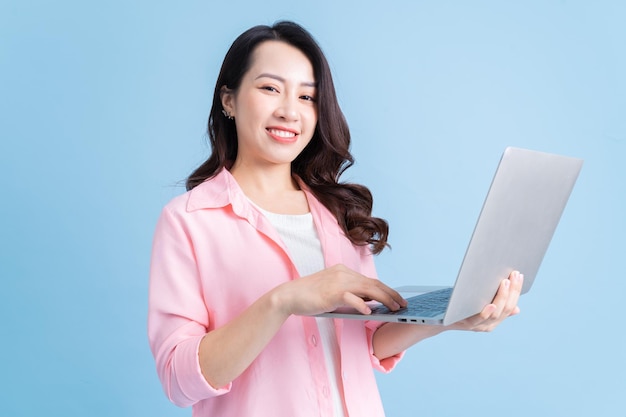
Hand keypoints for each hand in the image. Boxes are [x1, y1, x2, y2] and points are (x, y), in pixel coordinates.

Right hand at [272, 264, 406, 316]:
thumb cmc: (310, 297)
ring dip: (384, 299)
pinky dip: (362, 305)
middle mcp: (343, 273)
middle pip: (373, 283)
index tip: (397, 298)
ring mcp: (338, 282)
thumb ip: (350, 294)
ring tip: (394, 309)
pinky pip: (351, 299)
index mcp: (343, 271)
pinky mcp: (332, 293)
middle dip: (391, 294)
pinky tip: (370, 312)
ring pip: (367, 289)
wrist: (289, 296)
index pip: (370, 280)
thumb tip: (370, 303)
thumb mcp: (333, 292)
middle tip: (403, 304)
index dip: (386, 289)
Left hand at [448, 271, 522, 331]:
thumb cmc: (461, 309)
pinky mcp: (467, 324)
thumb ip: (496, 306)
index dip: (516, 291)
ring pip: (495, 313)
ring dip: (502, 297)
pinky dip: (487, 312)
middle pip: (506, 308)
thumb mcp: (479, 305)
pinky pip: (479, 319)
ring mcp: (478, 326)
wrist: (441, 321)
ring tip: (505, 282)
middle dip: (512, 291)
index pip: (511, 305)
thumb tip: (516, 308)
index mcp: (495, 320)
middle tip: (514, 274)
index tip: (519, 275)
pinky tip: (491, 304)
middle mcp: (489, 325)